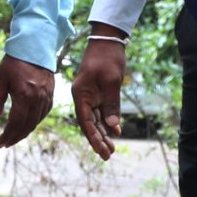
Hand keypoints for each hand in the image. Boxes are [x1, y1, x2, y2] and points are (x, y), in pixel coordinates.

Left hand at [0, 57, 54, 147]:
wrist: (35, 49)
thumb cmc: (15, 62)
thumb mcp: (1, 79)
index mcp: (24, 95)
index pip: (16, 123)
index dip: (8, 135)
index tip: (0, 143)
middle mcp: (38, 99)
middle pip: (26, 126)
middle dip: (15, 137)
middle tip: (5, 144)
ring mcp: (46, 98)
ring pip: (35, 122)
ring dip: (24, 132)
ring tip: (13, 138)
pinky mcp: (50, 96)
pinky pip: (42, 115)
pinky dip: (33, 123)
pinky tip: (25, 126)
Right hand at [70, 30, 128, 161]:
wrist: (108, 41)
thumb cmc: (107, 58)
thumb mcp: (112, 81)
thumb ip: (112, 103)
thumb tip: (113, 125)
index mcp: (81, 95)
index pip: (85, 121)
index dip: (93, 137)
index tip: (100, 150)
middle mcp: (83, 97)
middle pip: (90, 123)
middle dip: (98, 140)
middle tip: (108, 155)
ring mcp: (90, 96)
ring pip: (96, 119)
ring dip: (104, 133)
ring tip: (112, 149)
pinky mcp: (98, 93)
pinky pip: (102, 111)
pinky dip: (108, 122)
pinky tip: (114, 132)